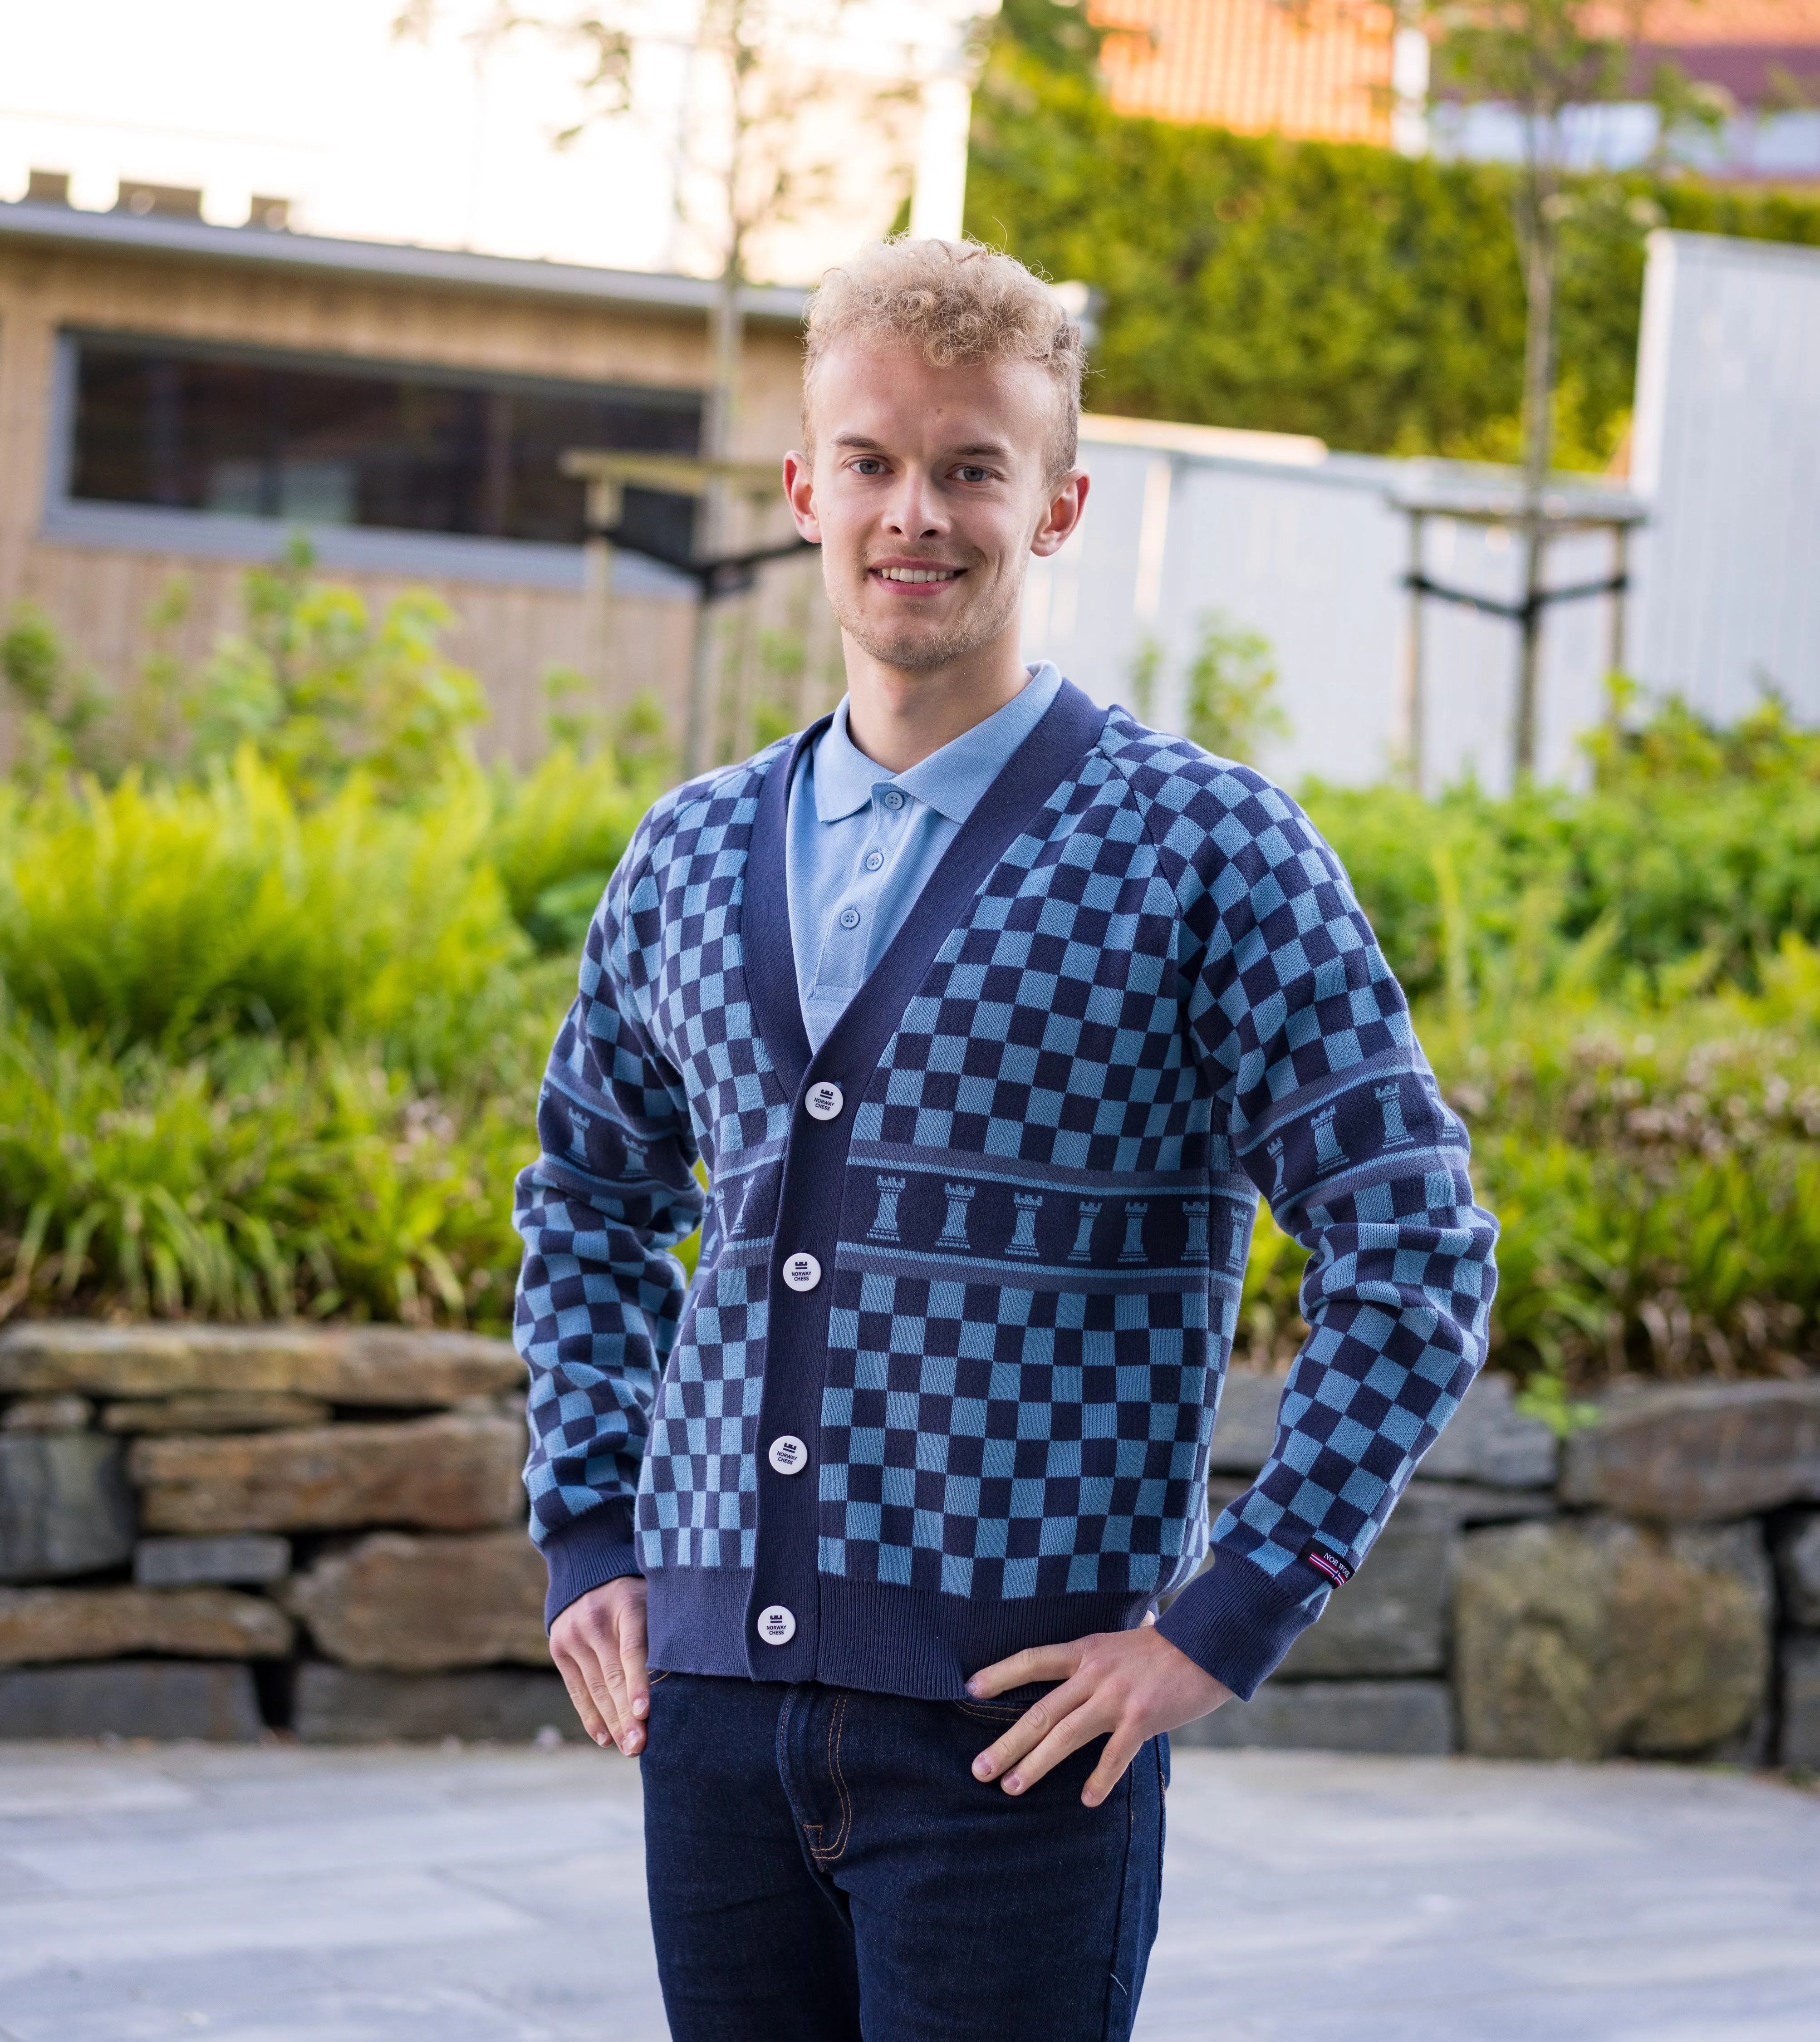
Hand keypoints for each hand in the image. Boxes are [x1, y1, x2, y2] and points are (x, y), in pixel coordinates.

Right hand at [550, 1575, 648, 1754]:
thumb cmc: (637, 1594)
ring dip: (612, 1723)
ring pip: (596, 1688)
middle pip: (613, 1676)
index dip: (639, 1683)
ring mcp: (573, 1635)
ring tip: (629, 1748)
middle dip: (627, 1716)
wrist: (589, 1570)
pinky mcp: (559, 1649)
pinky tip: (605, 1738)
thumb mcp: (654, 1599)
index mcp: (627, 1604)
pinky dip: (591, 1716)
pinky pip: (577, 1690)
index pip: (633, 1649)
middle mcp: (595, 1620)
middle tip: (640, 1747)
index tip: (644, 1712)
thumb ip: (663, 1632)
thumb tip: (689, 1679)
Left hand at [967, 1617, 1231, 1806]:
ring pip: (1064, 1735)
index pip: (1032, 1659)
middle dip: (1006, 1743)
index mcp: (1085, 1650)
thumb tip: (1105, 1639)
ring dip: (1035, 1765)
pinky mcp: (1141, 1719)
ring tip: (1011, 1788)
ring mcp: (1116, 1698)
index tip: (969, 1689)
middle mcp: (1094, 1673)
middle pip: (1039, 1711)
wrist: (1208, 1644)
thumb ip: (1105, 1646)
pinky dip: (1100, 1780)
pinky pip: (1114, 1756)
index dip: (1000, 1674)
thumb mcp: (1125, 1635)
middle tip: (978, 1769)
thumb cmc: (1167, 1643)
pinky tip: (1087, 1799)